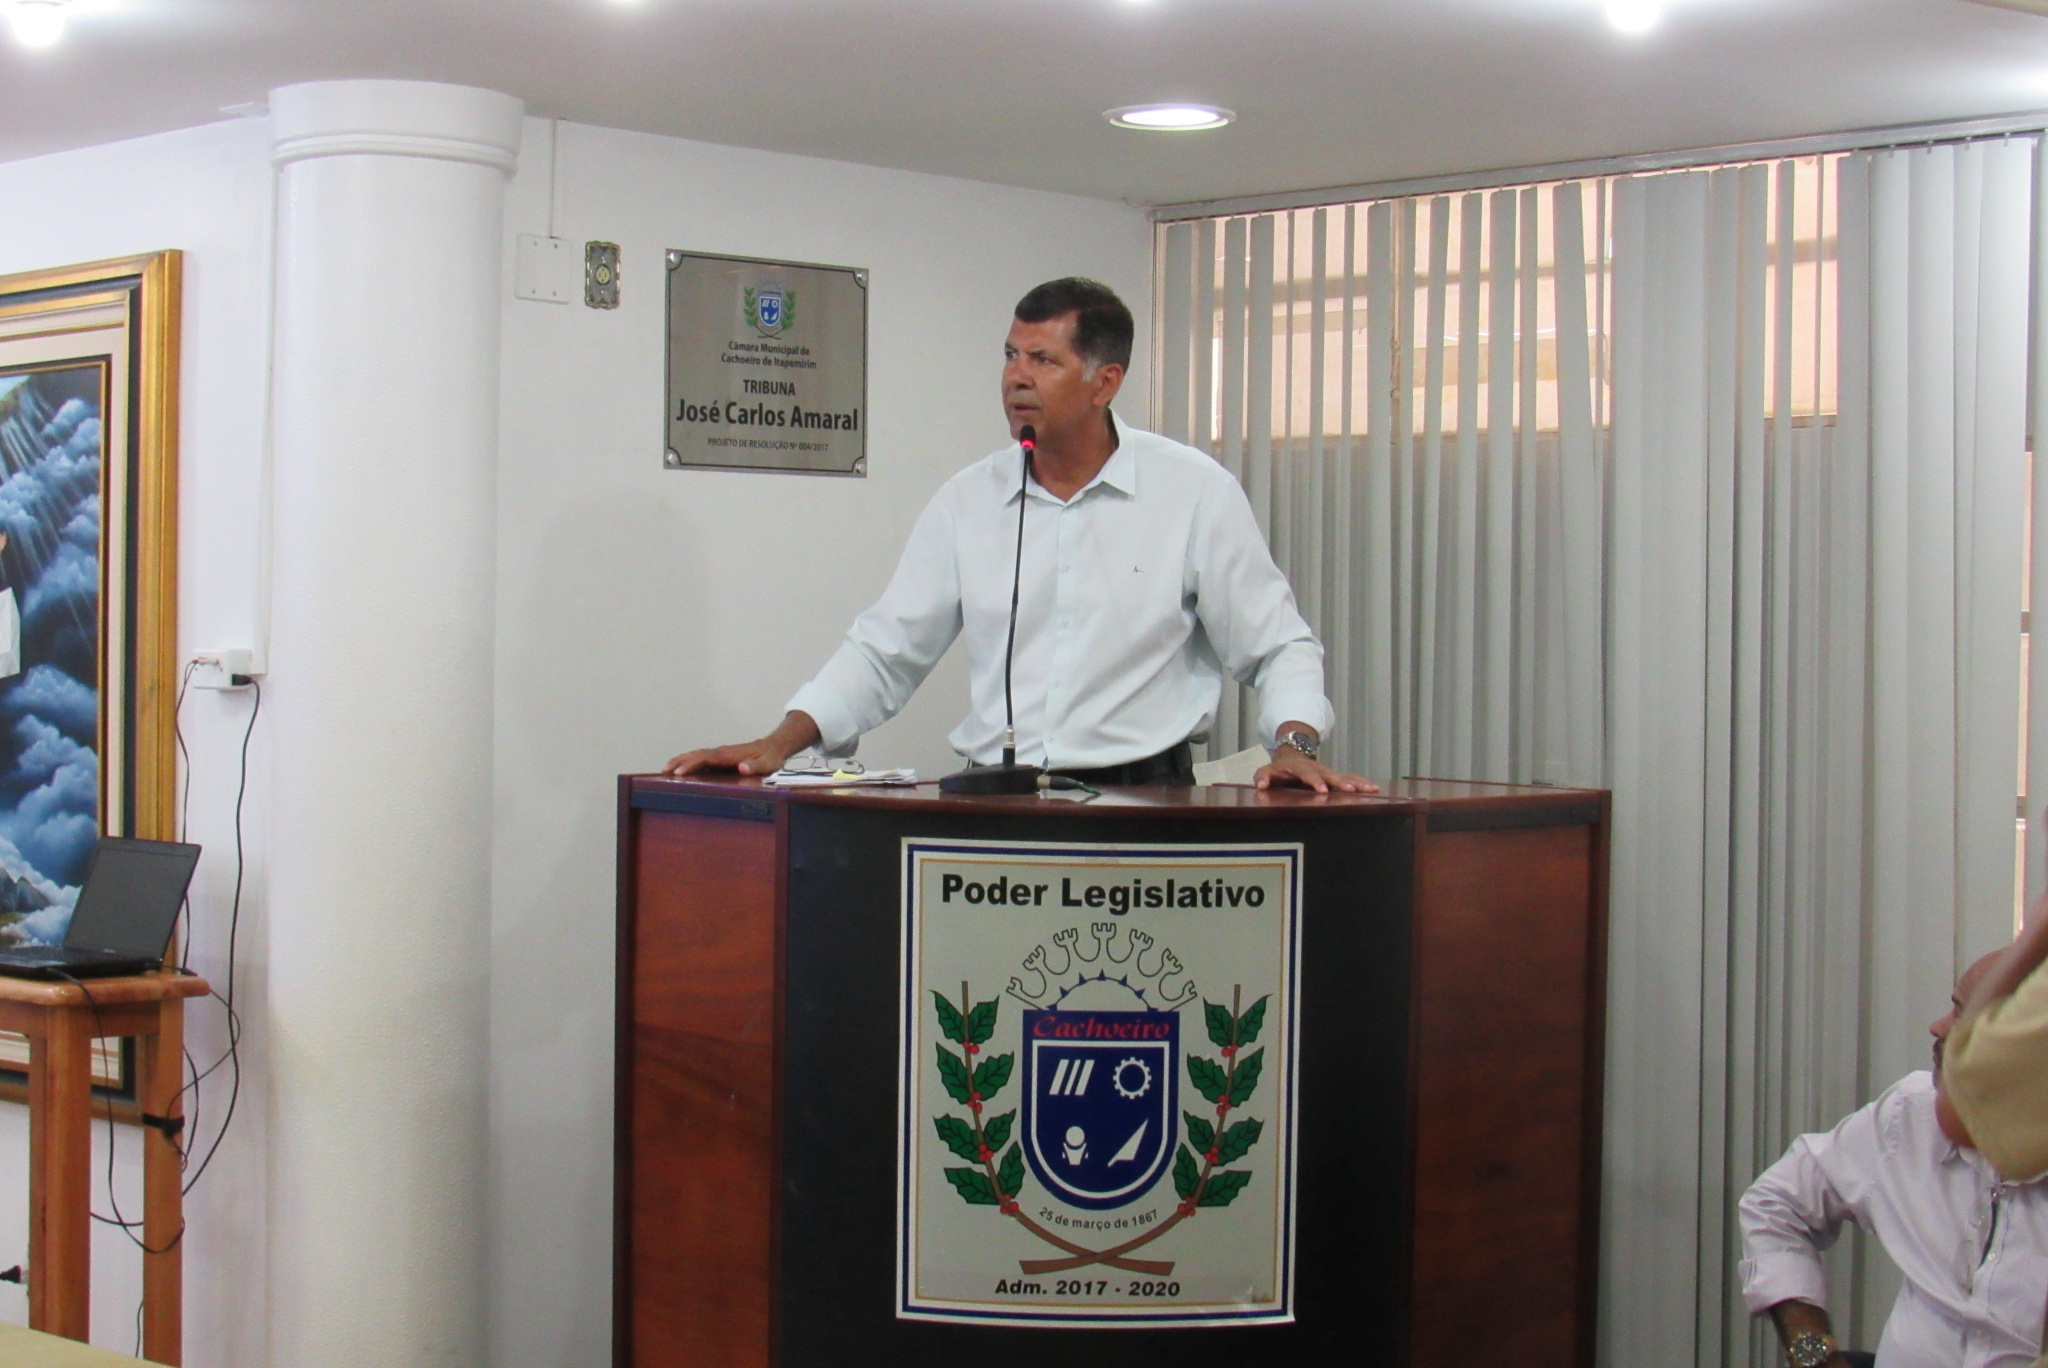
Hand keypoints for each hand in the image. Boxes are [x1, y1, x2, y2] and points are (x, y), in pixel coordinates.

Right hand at [663, 711, 820, 778]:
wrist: (773, 747)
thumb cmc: (770, 758)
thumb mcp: (768, 764)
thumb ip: (756, 766)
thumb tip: (742, 767)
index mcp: (729, 754)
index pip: (706, 758)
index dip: (692, 764)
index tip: (679, 772)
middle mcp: (722, 752)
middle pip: (696, 755)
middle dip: (680, 761)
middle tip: (664, 770)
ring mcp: (720, 754)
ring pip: (697, 755)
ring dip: (681, 760)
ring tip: (665, 769)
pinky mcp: (720, 758)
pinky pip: (701, 759)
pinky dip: (689, 762)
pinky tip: (681, 770)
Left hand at [1253, 748, 1376, 793]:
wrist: (1293, 755)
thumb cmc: (1279, 769)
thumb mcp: (1267, 771)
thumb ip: (1263, 777)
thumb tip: (1261, 785)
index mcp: (1301, 768)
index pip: (1307, 774)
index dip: (1315, 782)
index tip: (1322, 791)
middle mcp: (1318, 769)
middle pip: (1331, 775)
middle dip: (1341, 783)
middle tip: (1351, 791)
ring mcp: (1328, 772)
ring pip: (1344, 776)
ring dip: (1357, 783)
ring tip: (1371, 789)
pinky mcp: (1335, 777)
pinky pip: (1350, 779)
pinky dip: (1362, 783)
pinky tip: (1374, 789)